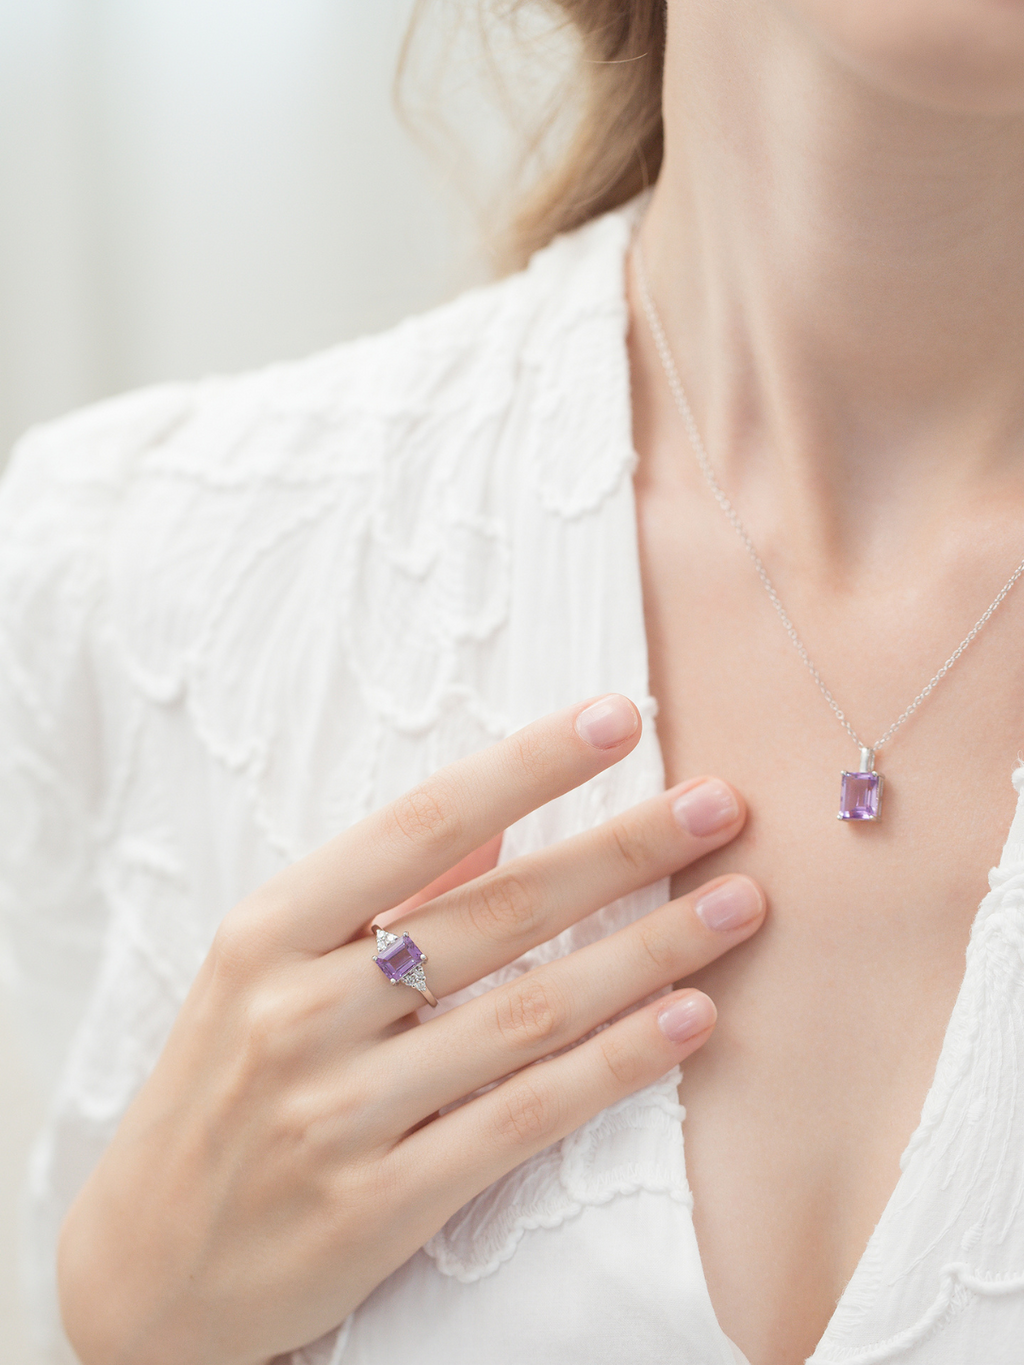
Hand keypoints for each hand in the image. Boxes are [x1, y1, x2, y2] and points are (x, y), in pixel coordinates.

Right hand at [57, 695, 764, 1364]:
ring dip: (649, 953)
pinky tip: (689, 1020)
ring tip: (739, 904)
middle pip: (495, 912)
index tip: (617, 719)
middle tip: (720, 806)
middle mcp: (301, 1011)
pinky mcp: (381, 1204)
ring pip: (527, 1012)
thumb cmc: (217, 1091)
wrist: (144, 1271)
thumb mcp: (260, 972)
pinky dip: (614, 1064)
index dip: (527, 767)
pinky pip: (523, 1118)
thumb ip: (374, 897)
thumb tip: (494, 825)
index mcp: (266, 932)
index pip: (419, 825)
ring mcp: (340, 1112)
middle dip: (621, 850)